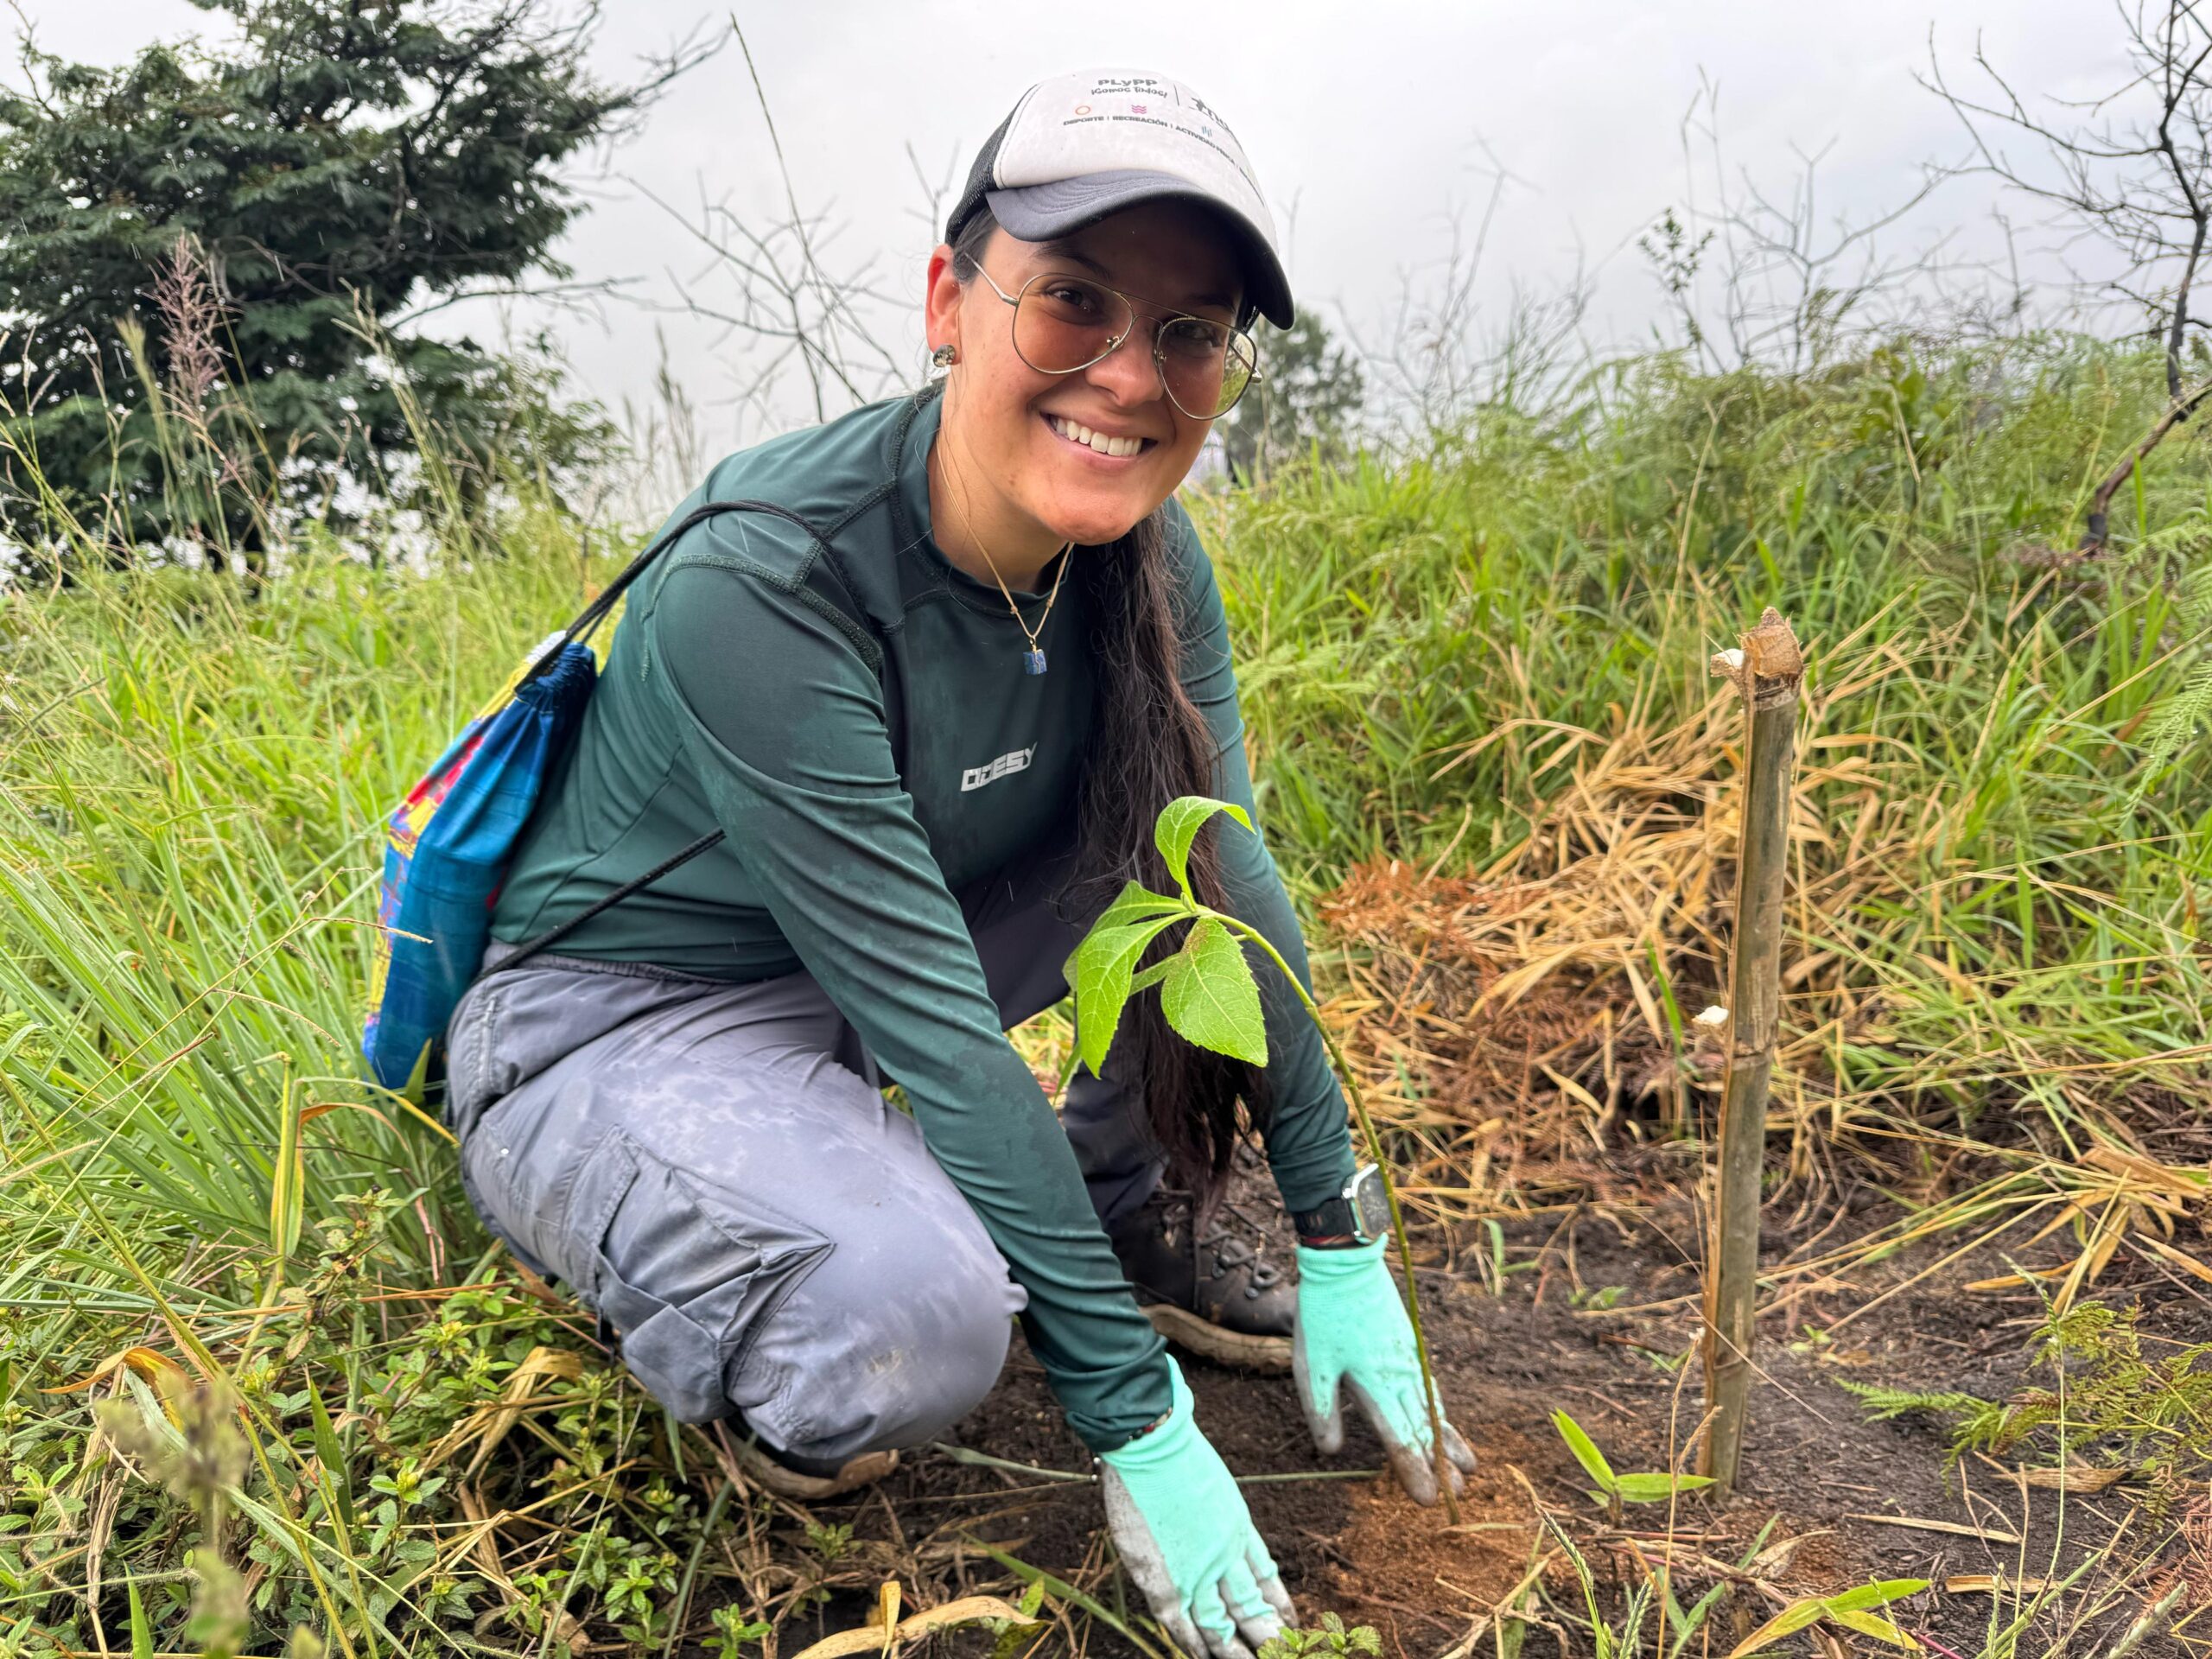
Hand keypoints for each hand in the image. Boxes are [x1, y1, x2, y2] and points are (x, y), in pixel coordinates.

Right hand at [1097, 1357, 1294, 1657]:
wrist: (1152, 1443)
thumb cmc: (1176, 1453)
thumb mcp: (1214, 1484)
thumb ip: (1217, 1513)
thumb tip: (1213, 1526)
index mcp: (1238, 1528)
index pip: (1265, 1576)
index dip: (1277, 1604)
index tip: (1290, 1625)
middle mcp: (1224, 1556)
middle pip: (1250, 1607)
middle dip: (1266, 1637)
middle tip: (1280, 1655)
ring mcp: (1195, 1571)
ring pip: (1221, 1625)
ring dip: (1234, 1652)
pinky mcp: (1163, 1580)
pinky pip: (1182, 1625)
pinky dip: (1192, 1644)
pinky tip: (1200, 1655)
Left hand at [1293, 1238, 1475, 1503]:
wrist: (1347, 1263)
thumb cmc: (1324, 1315)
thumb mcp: (1311, 1364)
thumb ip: (1321, 1408)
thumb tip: (1330, 1452)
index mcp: (1376, 1385)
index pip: (1400, 1438)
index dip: (1414, 1471)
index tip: (1428, 1500)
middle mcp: (1400, 1376)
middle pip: (1425, 1428)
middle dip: (1441, 1463)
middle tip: (1459, 1493)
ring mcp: (1409, 1359)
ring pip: (1433, 1408)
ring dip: (1449, 1439)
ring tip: (1469, 1464)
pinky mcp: (1408, 1344)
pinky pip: (1430, 1386)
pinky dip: (1440, 1410)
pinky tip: (1443, 1417)